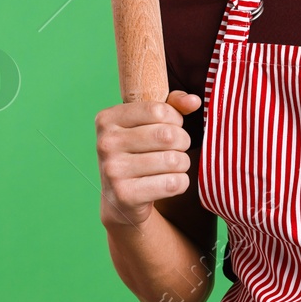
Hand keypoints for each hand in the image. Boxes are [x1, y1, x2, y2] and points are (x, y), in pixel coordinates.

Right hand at [94, 90, 200, 230]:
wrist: (120, 200)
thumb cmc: (139, 152)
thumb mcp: (149, 123)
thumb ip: (173, 105)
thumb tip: (194, 101)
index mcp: (107, 119)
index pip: (158, 110)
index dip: (175, 119)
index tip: (172, 127)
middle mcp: (106, 143)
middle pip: (168, 135)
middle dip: (183, 142)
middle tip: (176, 149)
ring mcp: (113, 170)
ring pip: (174, 160)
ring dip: (182, 164)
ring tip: (171, 167)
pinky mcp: (125, 195)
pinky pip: (173, 183)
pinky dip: (181, 183)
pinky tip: (168, 183)